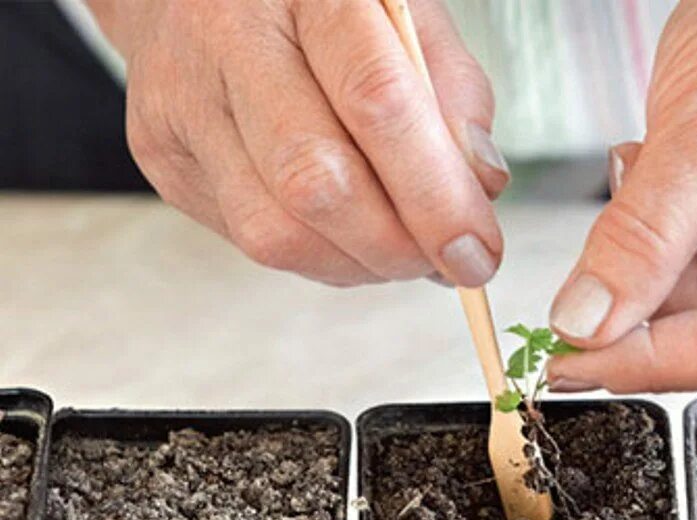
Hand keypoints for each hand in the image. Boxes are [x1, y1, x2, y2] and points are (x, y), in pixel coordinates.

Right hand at [87, 0, 506, 286]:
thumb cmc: (318, 4)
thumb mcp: (407, 15)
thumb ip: (452, 93)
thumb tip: (479, 188)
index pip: (376, 100)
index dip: (435, 195)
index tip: (476, 251)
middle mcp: (227, 41)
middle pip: (315, 182)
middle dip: (396, 247)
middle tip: (442, 262)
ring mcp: (182, 105)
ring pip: (276, 232)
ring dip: (358, 264)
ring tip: (399, 249)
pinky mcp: (164, 159)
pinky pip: (252, 241)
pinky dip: (321, 256)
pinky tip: (347, 233)